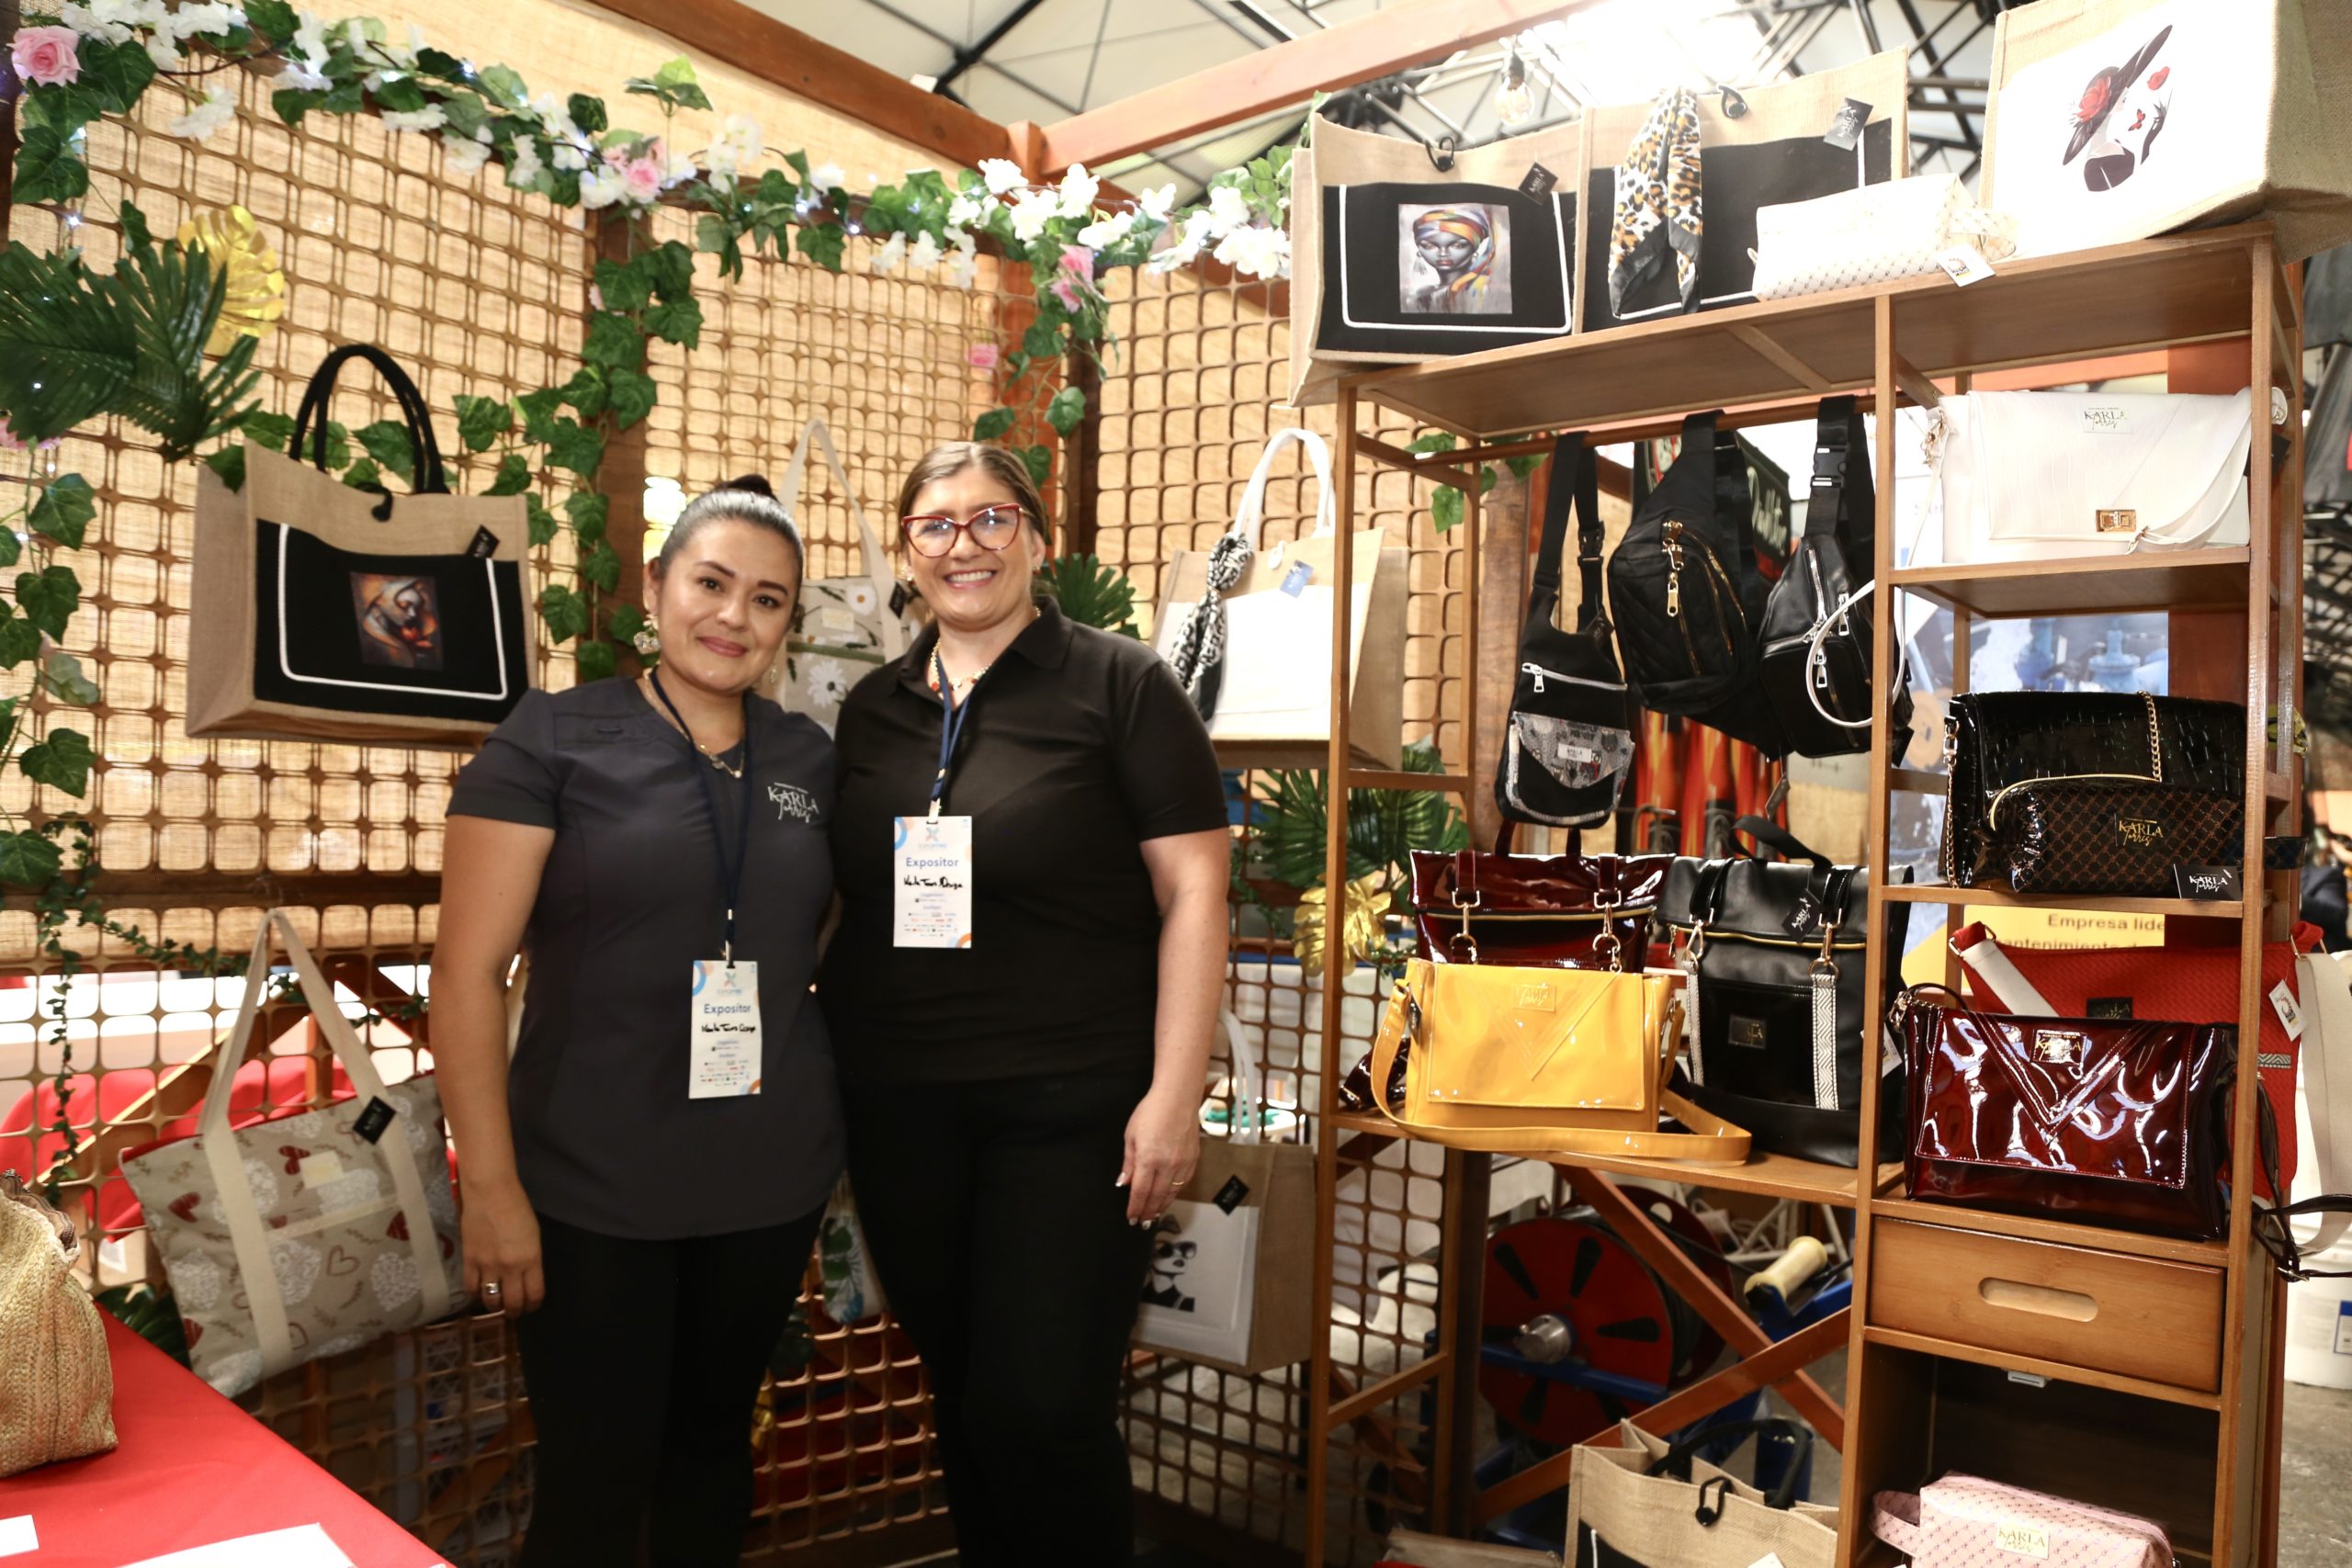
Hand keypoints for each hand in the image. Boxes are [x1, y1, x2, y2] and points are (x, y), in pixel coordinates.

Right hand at [460, 1176, 544, 1316]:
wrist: (490, 1192)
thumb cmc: (517, 1208)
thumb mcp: (533, 1235)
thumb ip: (531, 1259)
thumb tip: (527, 1277)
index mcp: (531, 1259)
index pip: (534, 1294)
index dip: (533, 1305)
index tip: (531, 1306)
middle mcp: (510, 1267)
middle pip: (513, 1303)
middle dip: (515, 1311)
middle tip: (514, 1311)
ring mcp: (488, 1265)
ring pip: (491, 1301)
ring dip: (495, 1307)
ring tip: (497, 1305)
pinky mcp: (469, 1261)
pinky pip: (471, 1288)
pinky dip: (476, 1294)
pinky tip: (480, 1291)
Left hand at [1118, 1086, 1200, 1226]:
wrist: (1177, 1097)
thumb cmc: (1152, 1111)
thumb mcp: (1131, 1136)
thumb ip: (1128, 1163)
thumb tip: (1123, 1183)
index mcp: (1148, 1159)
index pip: (1140, 1192)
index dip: (1135, 1208)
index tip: (1131, 1218)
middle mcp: (1167, 1164)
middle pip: (1156, 1196)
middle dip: (1148, 1212)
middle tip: (1143, 1223)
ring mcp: (1182, 1163)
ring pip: (1172, 1192)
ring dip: (1162, 1206)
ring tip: (1155, 1215)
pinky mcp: (1193, 1159)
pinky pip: (1183, 1182)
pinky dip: (1175, 1193)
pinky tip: (1170, 1196)